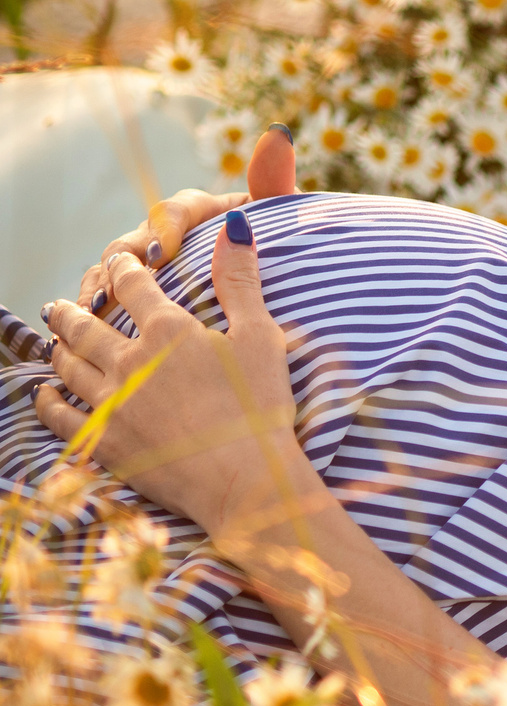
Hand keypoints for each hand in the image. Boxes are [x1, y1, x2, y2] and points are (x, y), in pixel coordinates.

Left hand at [37, 211, 304, 543]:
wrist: (244, 480)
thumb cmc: (262, 407)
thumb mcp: (262, 337)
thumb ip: (241, 281)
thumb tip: (236, 226)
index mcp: (169, 331)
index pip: (135, 285)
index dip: (124, 269)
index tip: (118, 261)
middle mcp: (129, 361)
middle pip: (86, 326)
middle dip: (73, 309)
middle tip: (62, 303)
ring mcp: (110, 403)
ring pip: (68, 366)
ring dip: (58, 347)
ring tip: (56, 339)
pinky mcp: (103, 442)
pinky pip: (59, 416)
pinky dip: (47, 400)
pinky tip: (44, 393)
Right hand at [75, 124, 297, 316]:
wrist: (281, 291)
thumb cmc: (280, 248)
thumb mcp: (281, 217)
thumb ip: (275, 180)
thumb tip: (278, 133)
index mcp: (200, 212)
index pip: (176, 210)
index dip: (166, 228)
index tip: (165, 252)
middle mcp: (167, 232)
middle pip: (135, 240)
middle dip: (125, 262)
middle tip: (122, 285)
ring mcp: (147, 263)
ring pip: (113, 267)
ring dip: (102, 284)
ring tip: (96, 307)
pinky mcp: (136, 293)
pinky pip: (107, 294)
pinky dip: (95, 307)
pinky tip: (88, 325)